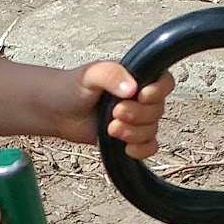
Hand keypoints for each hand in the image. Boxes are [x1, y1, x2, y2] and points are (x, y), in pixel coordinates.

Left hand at [45, 61, 172, 158]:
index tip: (140, 96)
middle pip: (157, 111)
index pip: (165, 82)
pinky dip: (140, 150)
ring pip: (152, 131)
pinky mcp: (131, 138)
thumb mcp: (90, 75)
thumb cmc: (73, 88)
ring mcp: (137, 119)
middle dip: (136, 115)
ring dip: (133, 133)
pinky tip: (125, 148)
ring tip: (110, 128)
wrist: (58, 111)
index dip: (158, 92)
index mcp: (138, 77)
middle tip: (113, 113)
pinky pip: (149, 147)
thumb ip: (110, 74)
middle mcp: (141, 98)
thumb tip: (131, 88)